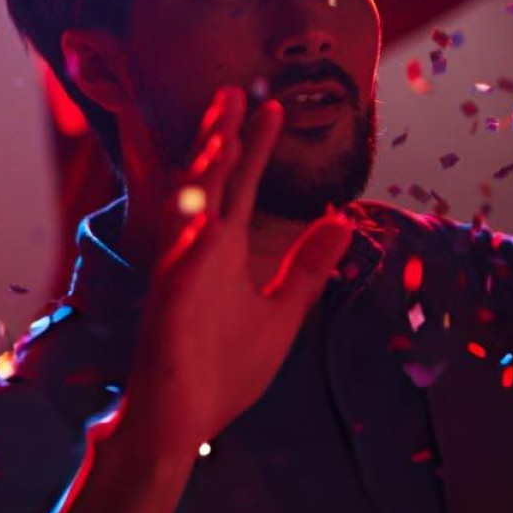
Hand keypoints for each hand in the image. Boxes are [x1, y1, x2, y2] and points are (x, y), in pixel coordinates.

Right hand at [122, 88, 353, 454]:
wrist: (183, 422)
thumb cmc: (222, 371)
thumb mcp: (282, 313)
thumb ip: (308, 268)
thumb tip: (341, 220)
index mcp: (221, 253)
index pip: (240, 187)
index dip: (255, 147)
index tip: (272, 108)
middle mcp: (198, 252)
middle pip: (212, 182)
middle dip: (222, 136)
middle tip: (235, 90)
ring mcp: (182, 273)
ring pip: (192, 207)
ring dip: (205, 167)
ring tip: (224, 126)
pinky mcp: (172, 299)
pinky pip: (182, 253)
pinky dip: (193, 223)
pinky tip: (206, 195)